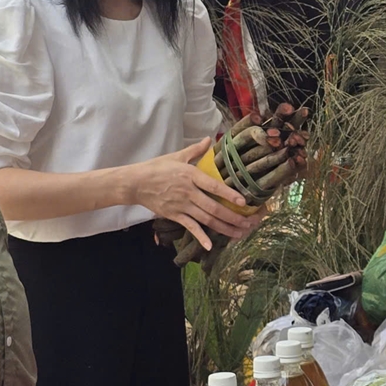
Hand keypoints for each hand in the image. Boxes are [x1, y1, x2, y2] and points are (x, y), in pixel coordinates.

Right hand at [124, 140, 260, 250]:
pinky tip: (210, 246)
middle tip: (249, 223)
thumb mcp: (177, 156)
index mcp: (191, 175)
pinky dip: (200, 237)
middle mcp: (188, 192)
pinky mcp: (174, 215)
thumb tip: (210, 139)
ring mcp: (181, 205)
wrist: (136, 183)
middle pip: (214, 207)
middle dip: (233, 217)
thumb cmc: (157, 168)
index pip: (214, 186)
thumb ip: (196, 150)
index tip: (244, 202)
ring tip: (239, 233)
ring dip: (224, 228)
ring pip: (206, 219)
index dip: (229, 194)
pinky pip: (190, 228)